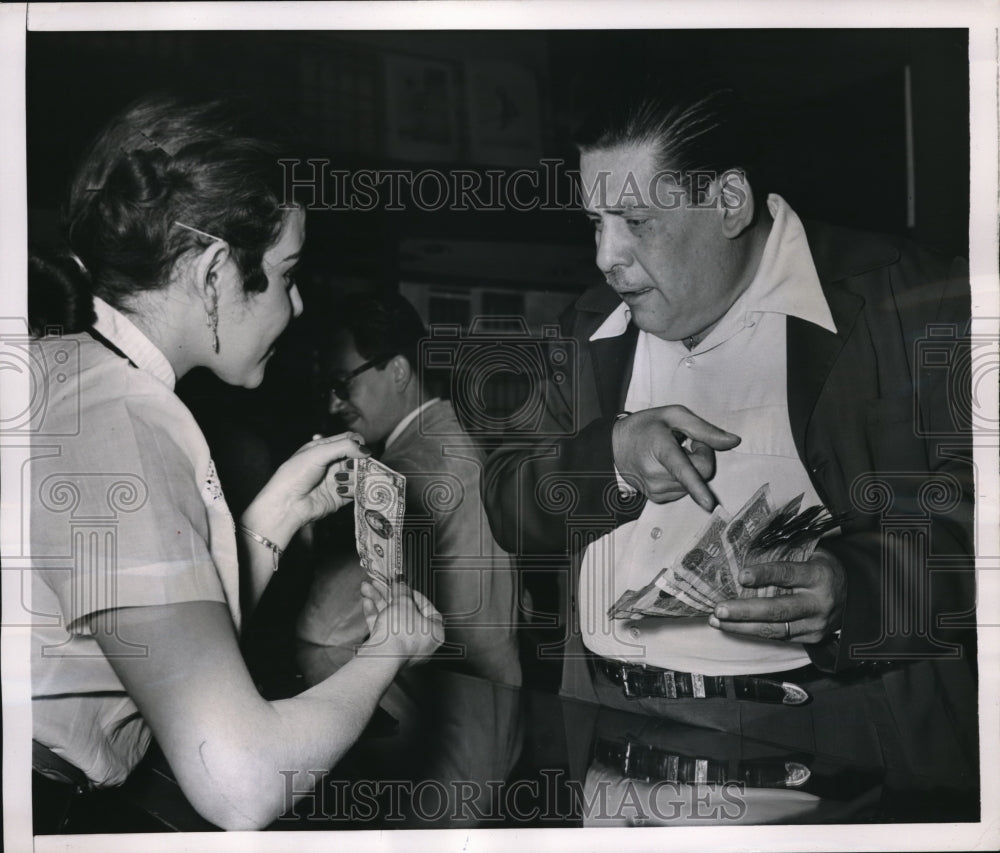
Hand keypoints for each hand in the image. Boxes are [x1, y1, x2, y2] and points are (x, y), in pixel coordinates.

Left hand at [244, 432, 369, 547]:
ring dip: (354, 476)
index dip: (357, 444)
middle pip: (355, 458)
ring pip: (357, 474)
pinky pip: (355, 491)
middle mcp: (330, 464)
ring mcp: (335, 481)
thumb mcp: (318, 453)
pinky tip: (342, 490)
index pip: (348, 440)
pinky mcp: (339, 497)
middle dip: (359, 461)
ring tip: (342, 480)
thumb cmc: (296, 474)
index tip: (362, 451)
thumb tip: (366, 450)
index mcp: (323, 449)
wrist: (286, 504)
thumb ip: (344, 447)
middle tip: (354, 466)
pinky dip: (354, 490)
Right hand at [359, 579, 443, 664]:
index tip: (405, 588)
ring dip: (379, 602)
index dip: (415, 595)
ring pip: (391, 619)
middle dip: (391, 596)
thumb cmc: (400, 635)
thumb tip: (402, 585)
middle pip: (406, 612)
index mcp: (434, 633)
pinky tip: (367, 602)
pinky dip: (375, 615)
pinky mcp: (387, 651)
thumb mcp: (404, 603)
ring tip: (368, 589)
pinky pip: (383, 630)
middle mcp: (421, 643)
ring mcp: (403, 648)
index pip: (428, 609)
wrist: (381, 657)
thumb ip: (403, 591)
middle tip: (383, 585)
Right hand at [612, 406, 740, 509]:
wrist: (614, 446)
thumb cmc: (645, 427)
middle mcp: (656, 473)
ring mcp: (655, 489)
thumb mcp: (673, 416)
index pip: (683, 470)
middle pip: (699, 474)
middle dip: (701, 457)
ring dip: (692, 469)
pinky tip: (668, 467)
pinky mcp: (657, 498)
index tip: (708, 503)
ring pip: (693, 484)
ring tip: (673, 454)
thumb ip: (704, 429)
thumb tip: (734, 442)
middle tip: (686, 443)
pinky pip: (684, 490)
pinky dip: (683, 479)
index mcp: (660, 448)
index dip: (697, 486)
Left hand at [708, 548, 845, 643]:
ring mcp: (816, 625)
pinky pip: (778, 637)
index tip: (741, 576)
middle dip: (745, 611)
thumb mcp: (811, 554)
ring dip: (741, 627)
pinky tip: (732, 627)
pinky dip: (753, 632)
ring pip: (774, 629)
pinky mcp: (811, 638)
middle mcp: (818, 603)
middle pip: (778, 610)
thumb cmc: (822, 568)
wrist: (856, 595)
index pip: (788, 575)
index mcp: (818, 576)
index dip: (764, 575)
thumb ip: (785, 555)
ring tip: (716, 620)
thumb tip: (745, 550)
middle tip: (719, 608)